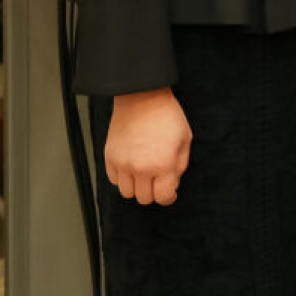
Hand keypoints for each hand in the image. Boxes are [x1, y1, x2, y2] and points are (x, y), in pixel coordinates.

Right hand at [105, 87, 191, 206]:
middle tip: (158, 180)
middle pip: (144, 198)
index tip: (169, 192)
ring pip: (127, 193)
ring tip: (144, 174)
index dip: (168, 197)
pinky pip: (114, 180)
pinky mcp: (110, 157)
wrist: (142, 97)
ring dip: (137, 187)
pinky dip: (122, 178)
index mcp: (163, 164)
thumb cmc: (167, 116)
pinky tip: (131, 166)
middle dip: (153, 192)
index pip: (163, 198)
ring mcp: (123, 163)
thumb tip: (172, 184)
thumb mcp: (185, 140)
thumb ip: (180, 166)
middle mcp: (140, 168)